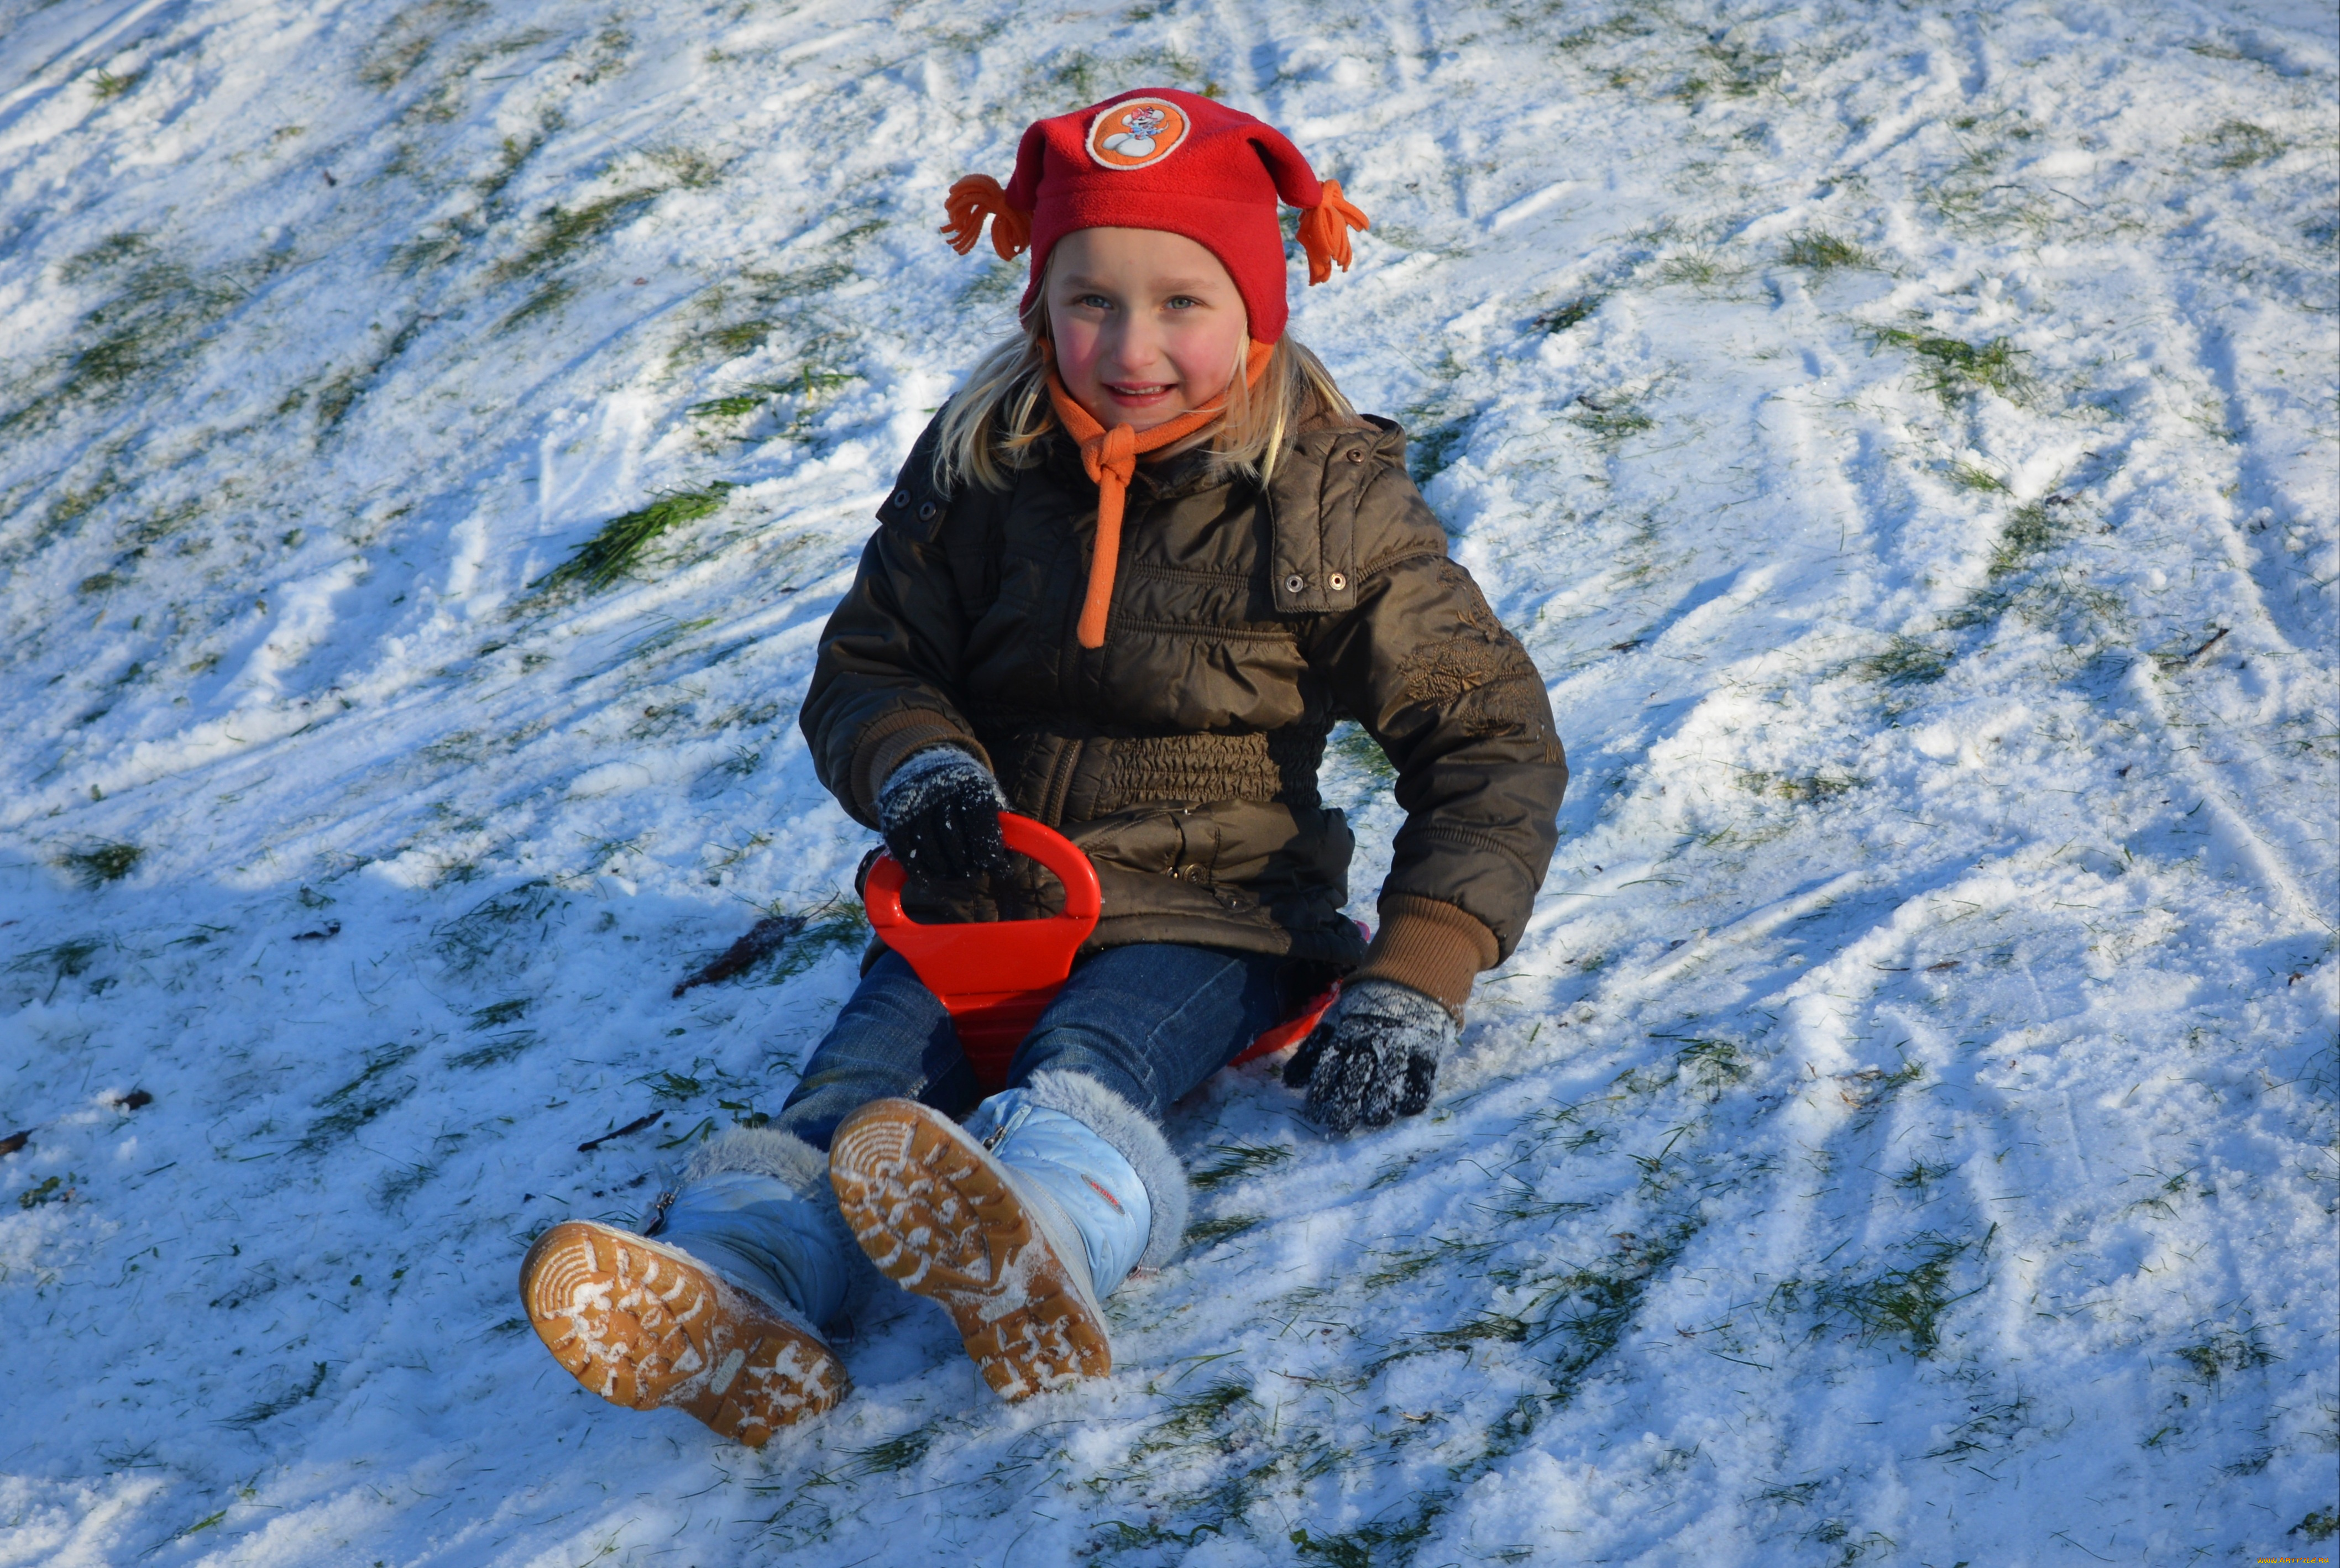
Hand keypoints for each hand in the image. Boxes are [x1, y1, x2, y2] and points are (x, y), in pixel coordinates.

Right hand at [877, 747, 1008, 882]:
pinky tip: (928, 881)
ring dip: (945, 871)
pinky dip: (918, 872)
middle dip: (967, 863)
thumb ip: (997, 824)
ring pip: (929, 849)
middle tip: (974, 873)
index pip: (980, 820)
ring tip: (955, 875)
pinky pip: (905, 852)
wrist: (922, 760)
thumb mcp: (985, 791)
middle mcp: (938, 788)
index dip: (988, 850)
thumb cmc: (962, 786)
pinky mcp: (892, 816)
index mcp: (968, 780)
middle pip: (953, 839)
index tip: (996, 867)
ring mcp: (912, 803)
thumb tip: (1003, 866)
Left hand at [1283, 978, 1456, 1132]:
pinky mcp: (1427, 1054)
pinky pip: (1421, 1086)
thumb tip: (1290, 1083)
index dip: (1320, 1096)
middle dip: (1344, 1111)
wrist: (1410, 981)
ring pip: (1387, 1089)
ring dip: (1378, 1111)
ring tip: (1372, 1120)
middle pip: (1354, 1084)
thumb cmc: (1365, 1009)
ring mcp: (1401, 1049)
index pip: (1327, 1070)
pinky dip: (1411, 1101)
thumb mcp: (1334, 1021)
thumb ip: (1313, 1051)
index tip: (1315, 1114)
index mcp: (1346, 1035)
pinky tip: (1403, 1108)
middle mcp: (1371, 1043)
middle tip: (1340, 1127)